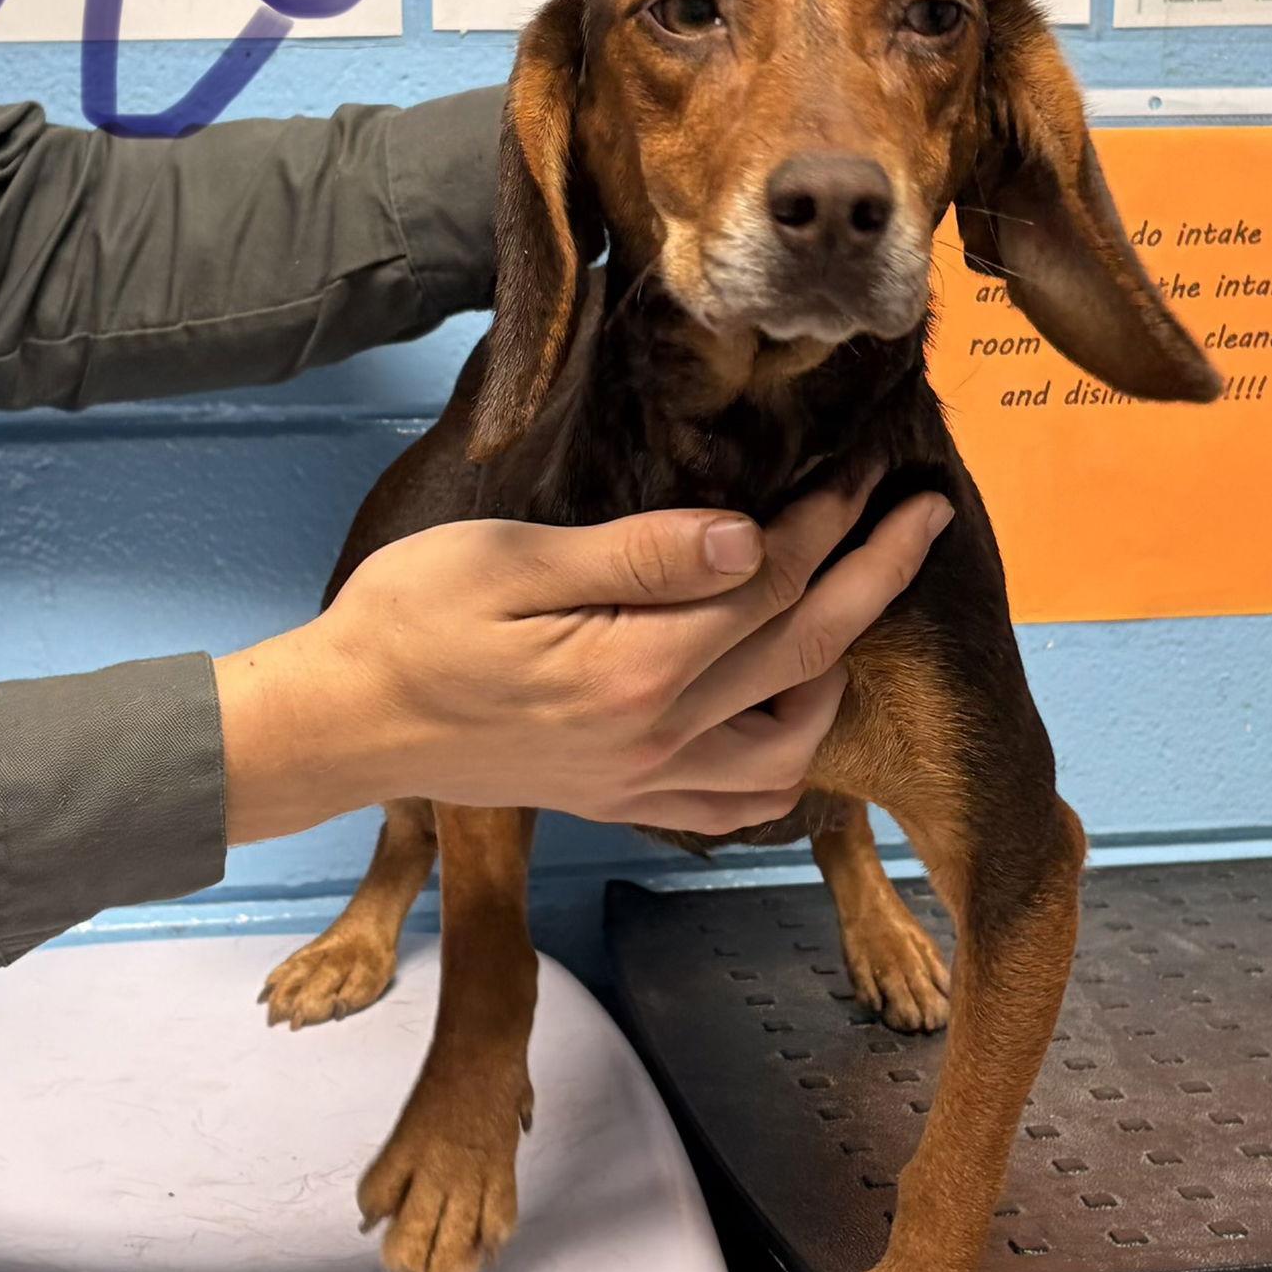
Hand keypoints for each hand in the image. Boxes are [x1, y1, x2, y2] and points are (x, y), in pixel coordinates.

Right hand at [215, 479, 951, 842]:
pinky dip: (784, 764)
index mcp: (634, 667)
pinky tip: (790, 717)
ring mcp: (643, 780)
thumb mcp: (510, 564)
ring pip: (791, 744)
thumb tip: (748, 535)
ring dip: (840, 673)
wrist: (344, 721)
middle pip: (807, 654)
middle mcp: (657, 737)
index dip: (828, 520)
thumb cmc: (409, 622)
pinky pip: (736, 805)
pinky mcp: (623, 800)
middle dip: (878, 576)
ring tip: (853, 608)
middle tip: (926, 514)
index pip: (768, 584)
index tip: (869, 467)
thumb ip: (640, 555)